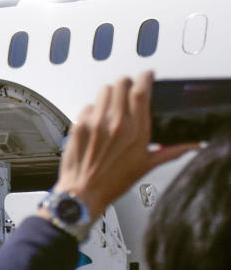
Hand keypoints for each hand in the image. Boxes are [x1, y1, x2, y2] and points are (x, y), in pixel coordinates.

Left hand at [52, 72, 197, 217]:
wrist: (82, 192)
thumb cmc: (111, 182)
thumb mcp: (146, 166)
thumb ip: (170, 151)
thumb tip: (190, 146)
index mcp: (136, 131)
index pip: (142, 91)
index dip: (145, 78)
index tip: (146, 76)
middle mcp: (116, 123)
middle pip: (121, 84)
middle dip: (126, 85)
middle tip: (126, 92)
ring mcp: (95, 123)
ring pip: (103, 90)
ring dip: (108, 95)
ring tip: (110, 107)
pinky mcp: (79, 126)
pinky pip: (87, 106)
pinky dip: (92, 110)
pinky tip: (95, 122)